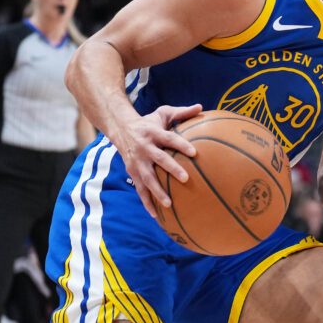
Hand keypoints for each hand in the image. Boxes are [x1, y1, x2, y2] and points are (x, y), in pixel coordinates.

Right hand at [115, 103, 203, 218]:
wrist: (120, 129)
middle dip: (172, 169)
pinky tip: (156, 215)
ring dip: (157, 191)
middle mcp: (144, 148)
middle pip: (159, 159)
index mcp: (153, 133)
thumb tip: (202, 107)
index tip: (194, 152)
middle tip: (186, 178)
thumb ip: (182, 112)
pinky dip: (147, 202)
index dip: (181, 145)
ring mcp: (137, 162)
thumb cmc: (148, 123)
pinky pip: (140, 190)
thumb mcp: (162, 114)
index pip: (169, 139)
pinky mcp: (132, 172)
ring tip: (169, 204)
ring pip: (147, 178)